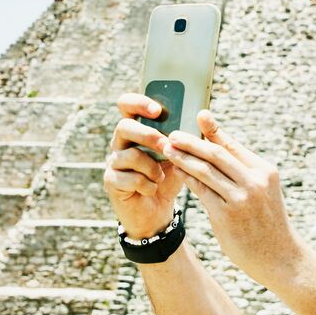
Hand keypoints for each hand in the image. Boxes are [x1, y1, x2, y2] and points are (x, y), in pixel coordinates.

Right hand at [104, 93, 186, 239]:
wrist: (158, 211)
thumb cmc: (168, 177)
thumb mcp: (179, 155)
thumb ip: (185, 138)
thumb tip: (204, 118)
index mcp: (136, 129)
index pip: (127, 105)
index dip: (139, 102)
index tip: (157, 110)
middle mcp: (120, 142)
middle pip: (124, 126)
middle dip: (149, 136)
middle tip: (166, 146)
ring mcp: (113, 162)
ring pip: (129, 155)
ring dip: (151, 167)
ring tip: (160, 176)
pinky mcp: (111, 181)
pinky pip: (129, 178)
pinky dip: (147, 184)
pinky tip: (152, 189)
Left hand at [161, 111, 306, 290]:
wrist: (279, 257)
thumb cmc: (267, 222)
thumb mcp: (263, 191)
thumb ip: (243, 170)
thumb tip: (219, 146)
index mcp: (264, 171)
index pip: (233, 145)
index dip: (213, 130)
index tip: (198, 115)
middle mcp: (254, 182)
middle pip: (216, 154)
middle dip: (192, 142)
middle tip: (173, 133)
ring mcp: (241, 199)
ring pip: (205, 171)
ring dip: (183, 158)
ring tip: (168, 150)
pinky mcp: (226, 216)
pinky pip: (201, 192)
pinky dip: (187, 179)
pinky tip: (176, 172)